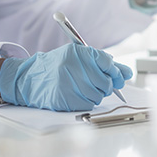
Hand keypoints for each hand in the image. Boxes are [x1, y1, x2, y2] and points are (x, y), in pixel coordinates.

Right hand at [0, 44, 132, 111]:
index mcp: (77, 53)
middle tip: (100, 84)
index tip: (118, 76)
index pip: (107, 62)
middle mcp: (72, 66)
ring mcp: (67, 83)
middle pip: (106, 82)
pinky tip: (77, 94)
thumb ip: (103, 63)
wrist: (29, 78)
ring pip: (99, 95)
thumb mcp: (77, 57)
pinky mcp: (64, 99)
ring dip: (96, 93)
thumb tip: (127, 73)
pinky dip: (87, 101)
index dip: (116, 72)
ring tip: (84, 87)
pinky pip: (89, 104)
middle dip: (107, 85)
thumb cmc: (58, 67)